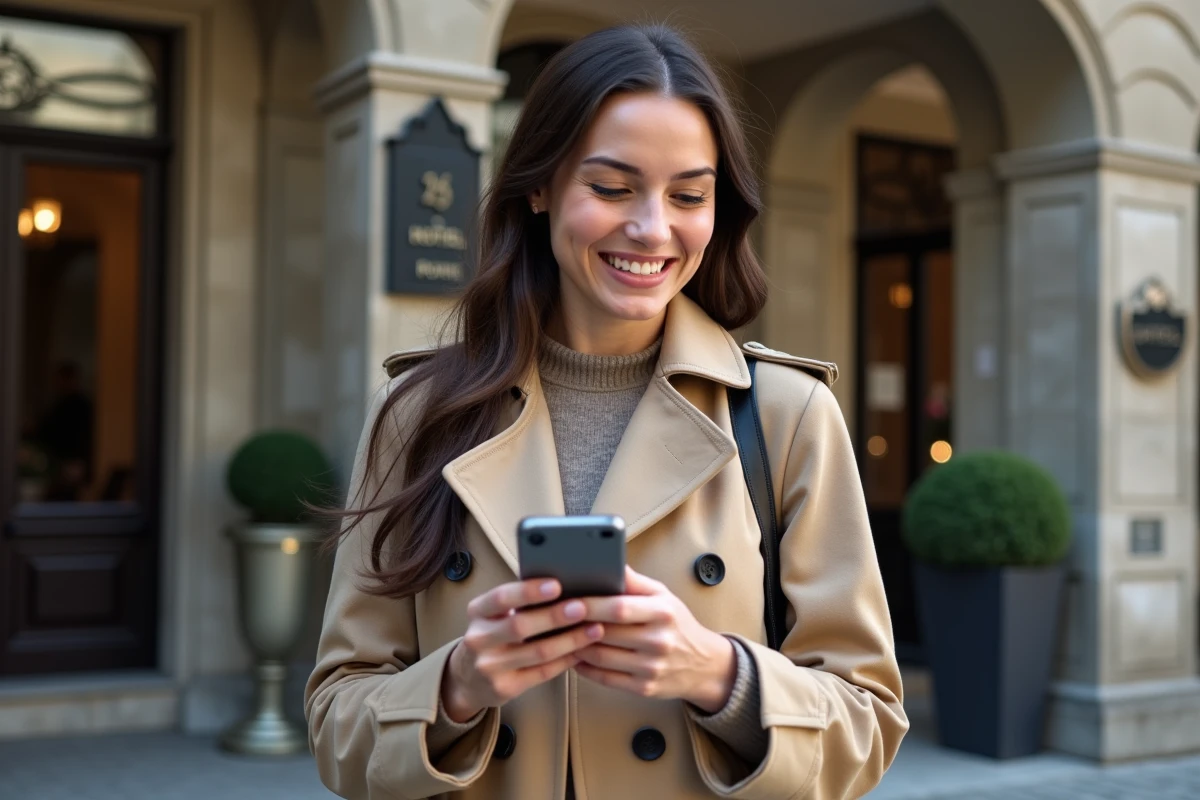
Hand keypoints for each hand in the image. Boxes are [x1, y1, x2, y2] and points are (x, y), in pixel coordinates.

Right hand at [441, 578, 604, 721]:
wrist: (468, 678)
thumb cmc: (492, 636)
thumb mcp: (494, 615)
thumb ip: (519, 601)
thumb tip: (565, 585)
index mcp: (478, 612)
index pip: (501, 598)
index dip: (529, 591)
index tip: (556, 585)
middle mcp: (479, 639)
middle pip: (520, 626)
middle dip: (554, 616)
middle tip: (583, 607)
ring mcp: (490, 666)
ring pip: (537, 652)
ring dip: (570, 640)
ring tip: (595, 629)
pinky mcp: (504, 688)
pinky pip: (542, 673)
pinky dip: (565, 660)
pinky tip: (582, 651)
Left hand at [574, 567, 737, 712]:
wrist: (704, 664)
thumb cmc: (677, 624)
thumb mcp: (663, 596)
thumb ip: (634, 582)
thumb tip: (608, 562)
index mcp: (662, 612)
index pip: (619, 608)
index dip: (589, 605)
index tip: (566, 599)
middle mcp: (658, 641)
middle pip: (606, 632)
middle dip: (575, 624)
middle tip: (554, 617)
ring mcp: (651, 667)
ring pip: (601, 656)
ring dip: (575, 646)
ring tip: (559, 634)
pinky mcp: (644, 688)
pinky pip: (604, 678)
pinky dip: (584, 667)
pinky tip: (575, 656)